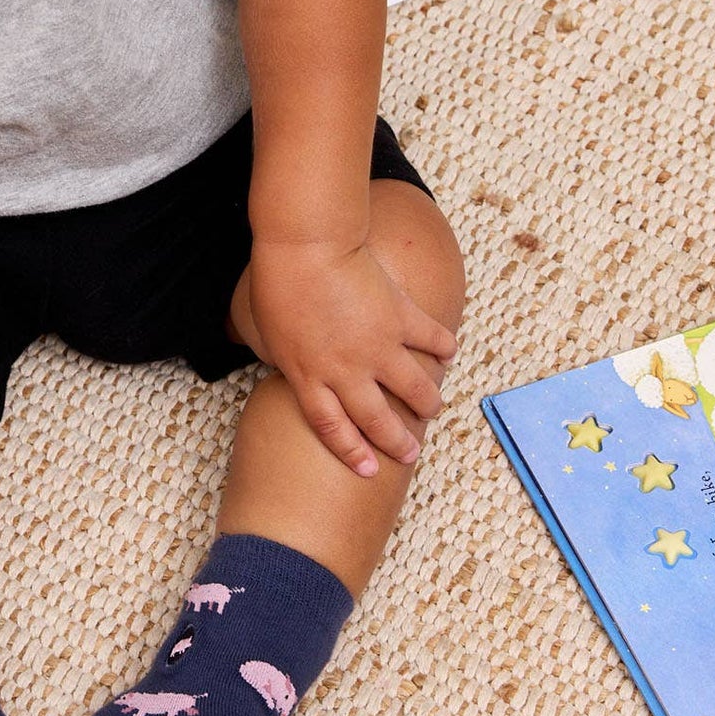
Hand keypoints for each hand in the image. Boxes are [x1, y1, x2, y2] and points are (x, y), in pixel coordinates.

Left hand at [244, 237, 458, 476]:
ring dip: (427, 402)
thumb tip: (274, 360)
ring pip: (413, 388)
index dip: (351, 452)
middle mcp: (347, 370)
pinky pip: (431, 339)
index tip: (369, 470)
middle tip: (412, 453)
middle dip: (397, 442)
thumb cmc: (277, 282)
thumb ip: (280, 355)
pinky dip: (443, 347)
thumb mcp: (265, 330)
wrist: (307, 245)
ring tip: (434, 408)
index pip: (332, 428)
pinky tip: (449, 353)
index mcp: (309, 376)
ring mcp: (378, 346)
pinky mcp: (401, 317)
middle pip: (376, 419)